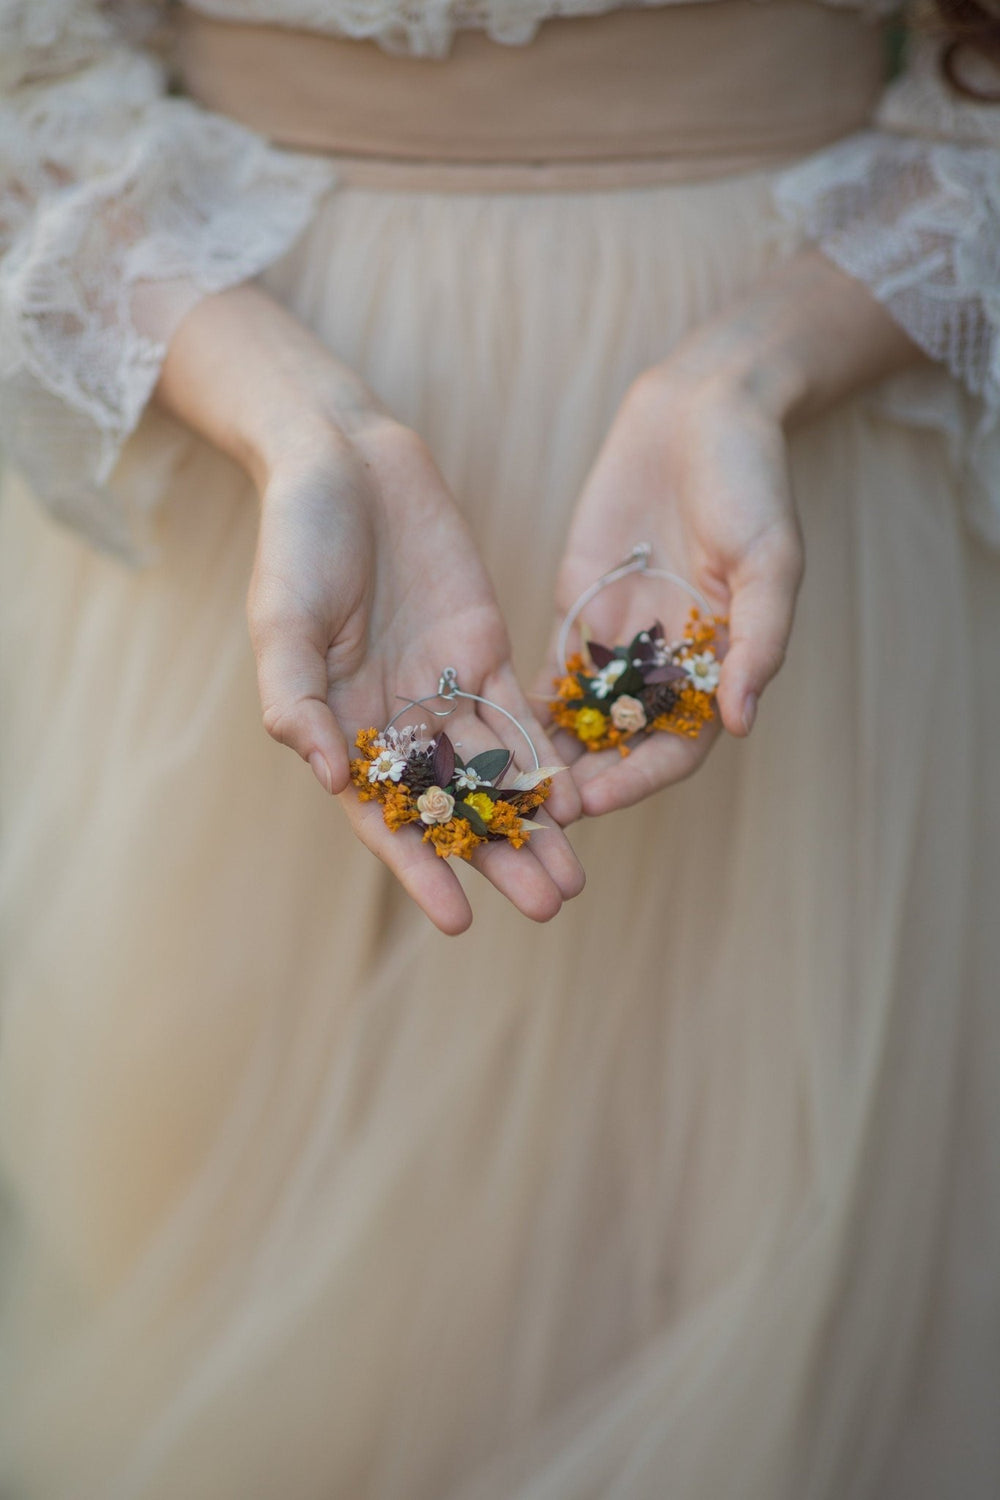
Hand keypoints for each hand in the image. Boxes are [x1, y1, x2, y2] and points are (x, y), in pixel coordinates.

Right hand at [156, 286, 582, 932]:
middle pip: (452, 806)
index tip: (457, 922)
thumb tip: (332, 776)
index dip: (420, 869)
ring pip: (495, 770)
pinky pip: (520, 713)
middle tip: (548, 906)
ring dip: (532, 823)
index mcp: (341, 725)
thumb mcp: (282, 618)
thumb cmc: (298, 540)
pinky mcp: (485, 649)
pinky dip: (547, 755)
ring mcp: (444, 686)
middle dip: (497, 857)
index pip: (385, 816)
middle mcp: (396, 720)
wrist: (344, 458)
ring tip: (572, 876)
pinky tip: (579, 795)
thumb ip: (298, 697)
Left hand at [542, 251, 923, 816]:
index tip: (594, 800)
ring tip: (499, 781)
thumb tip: (742, 719)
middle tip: (532, 809)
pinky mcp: (579, 612)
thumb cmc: (750, 482)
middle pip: (621, 745)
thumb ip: (758, 639)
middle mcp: (668, 667)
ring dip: (547, 754)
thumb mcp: (771, 556)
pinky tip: (485, 724)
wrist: (702, 412)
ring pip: (580, 719)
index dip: (638, 778)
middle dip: (581, 779)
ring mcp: (620, 643)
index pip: (677, 745)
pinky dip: (524, 704)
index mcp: (720, 665)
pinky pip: (549, 672)